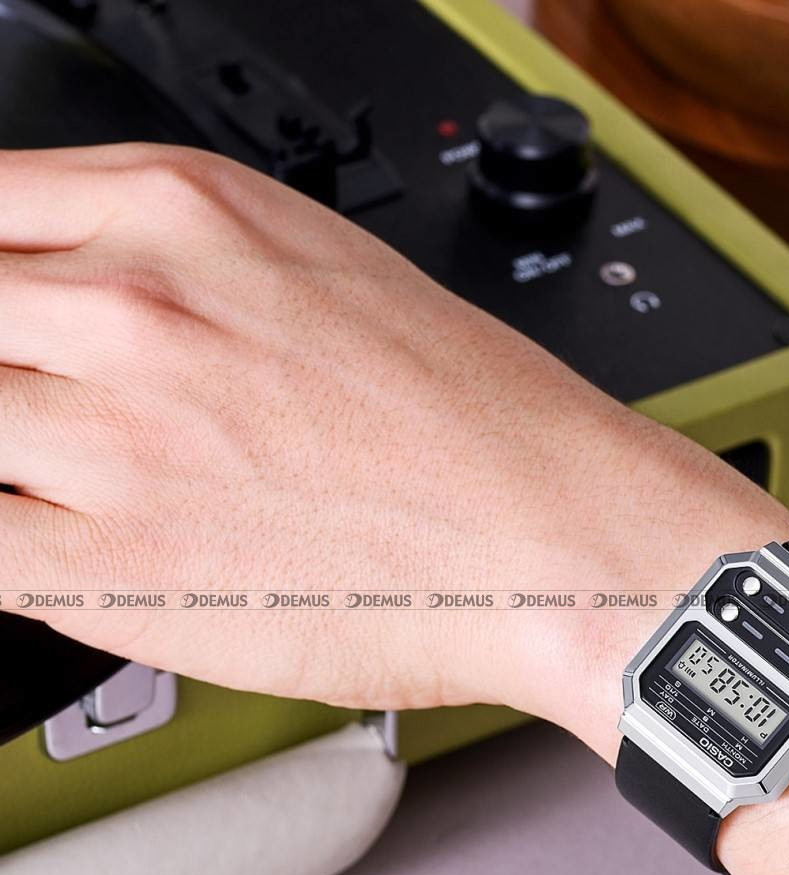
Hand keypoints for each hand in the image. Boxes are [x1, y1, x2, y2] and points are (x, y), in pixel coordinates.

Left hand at [0, 143, 788, 754]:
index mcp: (181, 213)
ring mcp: (114, 436)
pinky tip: (75, 556)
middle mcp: (132, 307)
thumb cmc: (480, 425)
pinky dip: (12, 549)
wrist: (554, 536)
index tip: (17, 334)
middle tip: (53, 422)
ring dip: (17, 463)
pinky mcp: (117, 566)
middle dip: (6, 376)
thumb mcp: (325, 274)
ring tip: (92, 497)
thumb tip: (90, 311)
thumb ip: (182, 278)